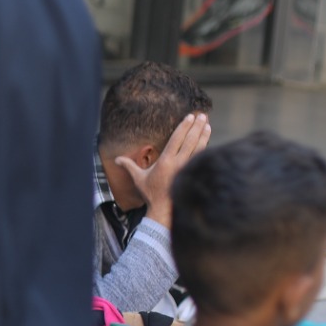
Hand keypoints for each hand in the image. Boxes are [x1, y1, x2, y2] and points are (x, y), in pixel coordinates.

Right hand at [115, 113, 211, 227]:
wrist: (163, 209)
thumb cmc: (151, 193)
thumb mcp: (138, 178)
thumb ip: (129, 166)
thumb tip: (117, 159)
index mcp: (165, 161)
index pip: (177, 139)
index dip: (184, 127)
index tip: (190, 117)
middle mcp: (178, 163)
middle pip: (190, 141)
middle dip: (196, 127)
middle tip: (202, 116)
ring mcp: (187, 168)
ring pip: (198, 148)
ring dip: (203, 135)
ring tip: (208, 124)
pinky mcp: (192, 173)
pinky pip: (201, 157)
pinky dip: (205, 146)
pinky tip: (207, 139)